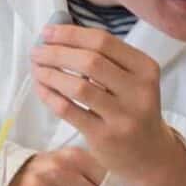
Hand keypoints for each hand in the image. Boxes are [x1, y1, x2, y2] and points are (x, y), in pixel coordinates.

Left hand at [31, 25, 185, 185]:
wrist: (148, 153)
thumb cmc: (133, 108)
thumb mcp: (133, 80)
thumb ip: (106, 59)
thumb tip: (60, 38)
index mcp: (145, 68)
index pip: (104, 41)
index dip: (71, 34)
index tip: (47, 33)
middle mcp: (139, 90)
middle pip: (90, 61)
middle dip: (57, 53)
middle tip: (37, 52)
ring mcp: (123, 115)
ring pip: (78, 87)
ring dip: (51, 74)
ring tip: (37, 69)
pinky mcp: (105, 136)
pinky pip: (70, 111)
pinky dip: (51, 97)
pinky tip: (42, 89)